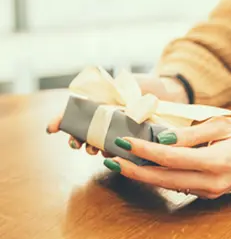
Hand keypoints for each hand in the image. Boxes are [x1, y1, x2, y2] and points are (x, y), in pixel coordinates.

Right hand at [46, 74, 188, 155]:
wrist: (170, 94)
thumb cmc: (148, 85)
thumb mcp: (129, 83)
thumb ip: (114, 89)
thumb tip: (99, 100)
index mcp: (100, 102)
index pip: (74, 112)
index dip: (60, 120)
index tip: (51, 128)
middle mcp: (106, 118)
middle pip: (82, 131)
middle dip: (75, 139)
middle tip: (76, 144)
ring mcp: (117, 129)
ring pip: (98, 142)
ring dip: (92, 149)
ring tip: (94, 151)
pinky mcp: (131, 139)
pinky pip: (118, 149)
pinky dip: (112, 154)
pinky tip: (112, 155)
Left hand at [103, 116, 230, 197]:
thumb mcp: (224, 125)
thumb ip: (192, 132)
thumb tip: (163, 137)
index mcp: (214, 162)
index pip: (169, 157)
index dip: (143, 150)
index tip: (123, 141)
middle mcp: (209, 183)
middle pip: (162, 179)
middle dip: (134, 170)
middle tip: (110, 159)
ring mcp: (210, 191)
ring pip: (169, 185)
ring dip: (145, 175)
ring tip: (123, 162)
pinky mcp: (211, 192)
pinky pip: (181, 186)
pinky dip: (162, 177)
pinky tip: (150, 167)